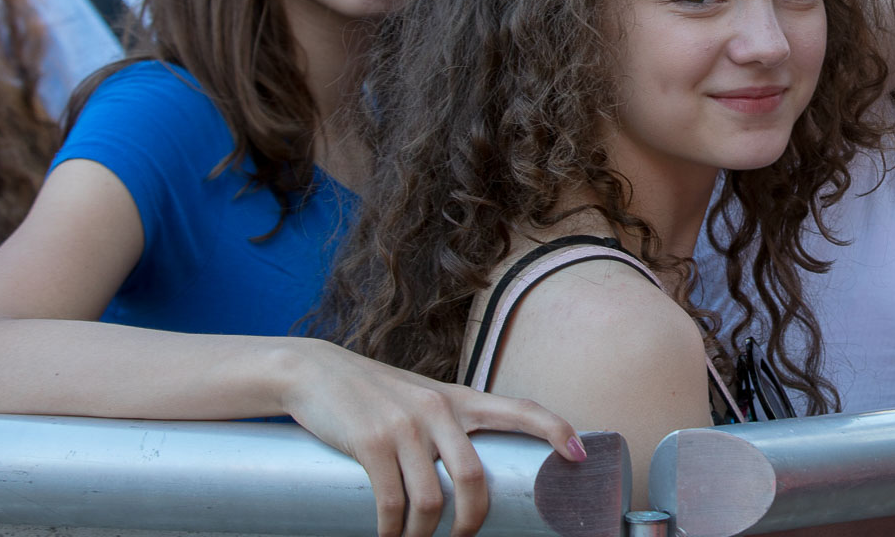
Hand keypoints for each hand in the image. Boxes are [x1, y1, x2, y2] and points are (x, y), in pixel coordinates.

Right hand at [279, 340, 584, 536]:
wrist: (314, 373)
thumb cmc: (375, 395)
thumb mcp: (420, 400)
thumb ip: (449, 427)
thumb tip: (474, 476)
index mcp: (459, 399)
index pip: (520, 407)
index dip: (554, 429)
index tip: (580, 454)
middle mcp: (438, 409)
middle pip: (474, 478)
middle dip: (473, 521)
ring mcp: (404, 426)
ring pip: (433, 500)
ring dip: (425, 536)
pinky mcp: (370, 443)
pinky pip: (392, 503)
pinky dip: (392, 532)